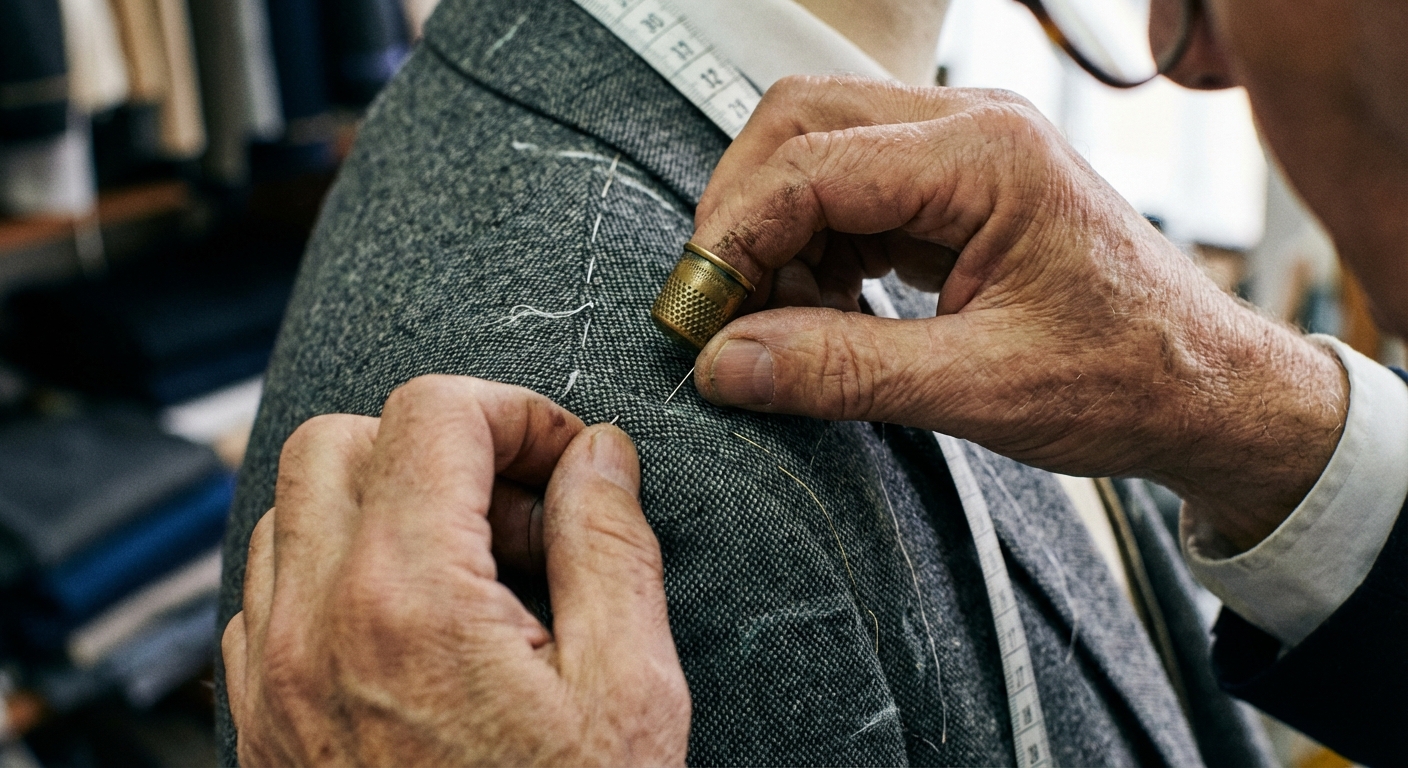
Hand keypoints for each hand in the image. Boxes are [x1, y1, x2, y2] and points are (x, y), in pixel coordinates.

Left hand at [221, 375, 689, 765]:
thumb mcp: (631, 697)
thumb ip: (613, 550)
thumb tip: (599, 457)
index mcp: (408, 603)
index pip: (431, 413)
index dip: (517, 413)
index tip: (567, 465)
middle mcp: (313, 628)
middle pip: (340, 440)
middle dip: (441, 446)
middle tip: (519, 517)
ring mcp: (271, 678)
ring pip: (292, 511)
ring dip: (383, 505)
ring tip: (474, 576)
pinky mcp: (260, 722)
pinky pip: (269, 594)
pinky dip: (337, 573)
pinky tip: (417, 630)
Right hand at [690, 76, 1346, 549]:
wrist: (1211, 390)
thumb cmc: (1128, 380)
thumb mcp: (980, 387)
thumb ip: (842, 371)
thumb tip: (723, 365)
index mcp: (985, 155)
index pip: (810, 162)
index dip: (733, 237)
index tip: (695, 314)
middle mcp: (969, 127)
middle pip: (798, 123)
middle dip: (740, 214)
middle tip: (714, 306)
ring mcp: (962, 151)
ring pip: (815, 151)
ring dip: (773, 231)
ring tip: (774, 321)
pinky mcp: (955, 187)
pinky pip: (850, 189)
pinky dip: (811, 245)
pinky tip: (821, 308)